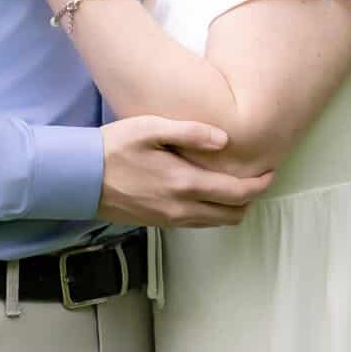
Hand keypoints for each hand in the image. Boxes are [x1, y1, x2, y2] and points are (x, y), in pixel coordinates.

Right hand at [98, 116, 275, 227]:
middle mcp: (180, 208)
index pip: (236, 194)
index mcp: (183, 184)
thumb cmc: (113, 147)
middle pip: (231, 215)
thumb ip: (190, 132)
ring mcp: (169, 219)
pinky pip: (196, 223)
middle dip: (250, 199)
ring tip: (236, 186)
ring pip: (215, 222)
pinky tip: (207, 193)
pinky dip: (211, 212)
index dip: (259, 186)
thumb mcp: (150, 128)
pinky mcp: (158, 223)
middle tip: (256, 180)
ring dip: (231, 208)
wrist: (79, 177)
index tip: (271, 173)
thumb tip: (225, 140)